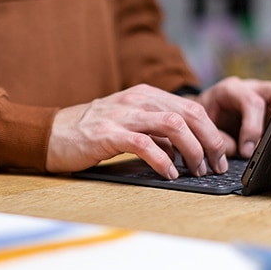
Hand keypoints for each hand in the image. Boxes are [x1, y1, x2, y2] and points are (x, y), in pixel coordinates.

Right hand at [46, 84, 227, 178]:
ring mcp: (123, 114)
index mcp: (147, 95)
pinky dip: (163, 161)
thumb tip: (188, 149)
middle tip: (217, 165)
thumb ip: (157, 130)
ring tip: (197, 170)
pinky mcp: (108, 134)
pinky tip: (170, 174)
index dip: (212, 132)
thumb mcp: (131, 122)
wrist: (50, 133)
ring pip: (173, 126)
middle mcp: (139, 99)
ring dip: (192, 151)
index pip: (192, 108)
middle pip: (189, 115)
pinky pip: (145, 145)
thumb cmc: (93, 132)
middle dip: (210, 142)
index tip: (220, 154)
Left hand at [194, 76, 270, 157]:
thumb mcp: (203, 129)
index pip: (250, 102)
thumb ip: (220, 139)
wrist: (198, 116)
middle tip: (267, 145)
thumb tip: (244, 151)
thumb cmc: (201, 121)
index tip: (247, 151)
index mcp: (229, 90)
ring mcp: (262, 93)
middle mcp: (249, 87)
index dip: (253, 128)